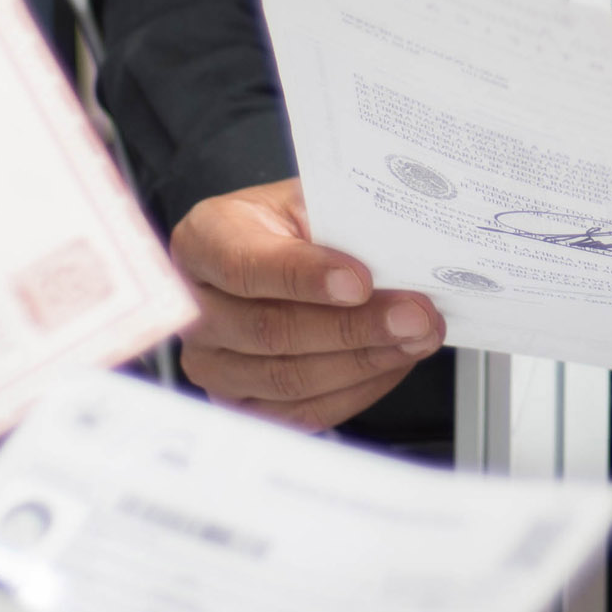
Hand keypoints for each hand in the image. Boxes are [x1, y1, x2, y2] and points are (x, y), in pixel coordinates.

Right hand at [170, 178, 441, 427]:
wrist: (278, 255)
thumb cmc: (292, 226)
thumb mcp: (309, 199)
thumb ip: (339, 220)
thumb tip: (394, 248)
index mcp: (204, 241)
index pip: (245, 267)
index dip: (305, 278)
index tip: (360, 281)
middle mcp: (195, 308)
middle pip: (271, 331)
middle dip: (355, 327)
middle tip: (413, 315)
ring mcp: (213, 362)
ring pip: (290, 378)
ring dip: (365, 361)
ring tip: (416, 337)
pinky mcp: (240, 403)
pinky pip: (302, 412)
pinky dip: (358, 389)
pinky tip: (392, 362)